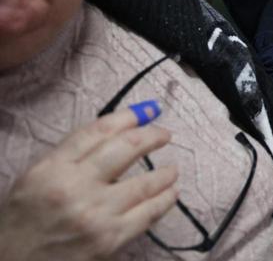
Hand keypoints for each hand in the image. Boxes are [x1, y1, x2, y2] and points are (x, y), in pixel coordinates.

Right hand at [0, 110, 178, 260]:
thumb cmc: (22, 223)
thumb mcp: (36, 179)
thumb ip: (71, 155)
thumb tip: (116, 130)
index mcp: (52, 169)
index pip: (97, 131)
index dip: (128, 117)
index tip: (145, 112)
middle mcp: (75, 188)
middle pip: (127, 148)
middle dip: (153, 136)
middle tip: (164, 135)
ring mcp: (95, 214)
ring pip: (145, 182)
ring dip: (166, 173)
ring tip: (172, 170)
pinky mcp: (109, 239)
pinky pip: (148, 214)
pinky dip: (165, 200)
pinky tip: (170, 194)